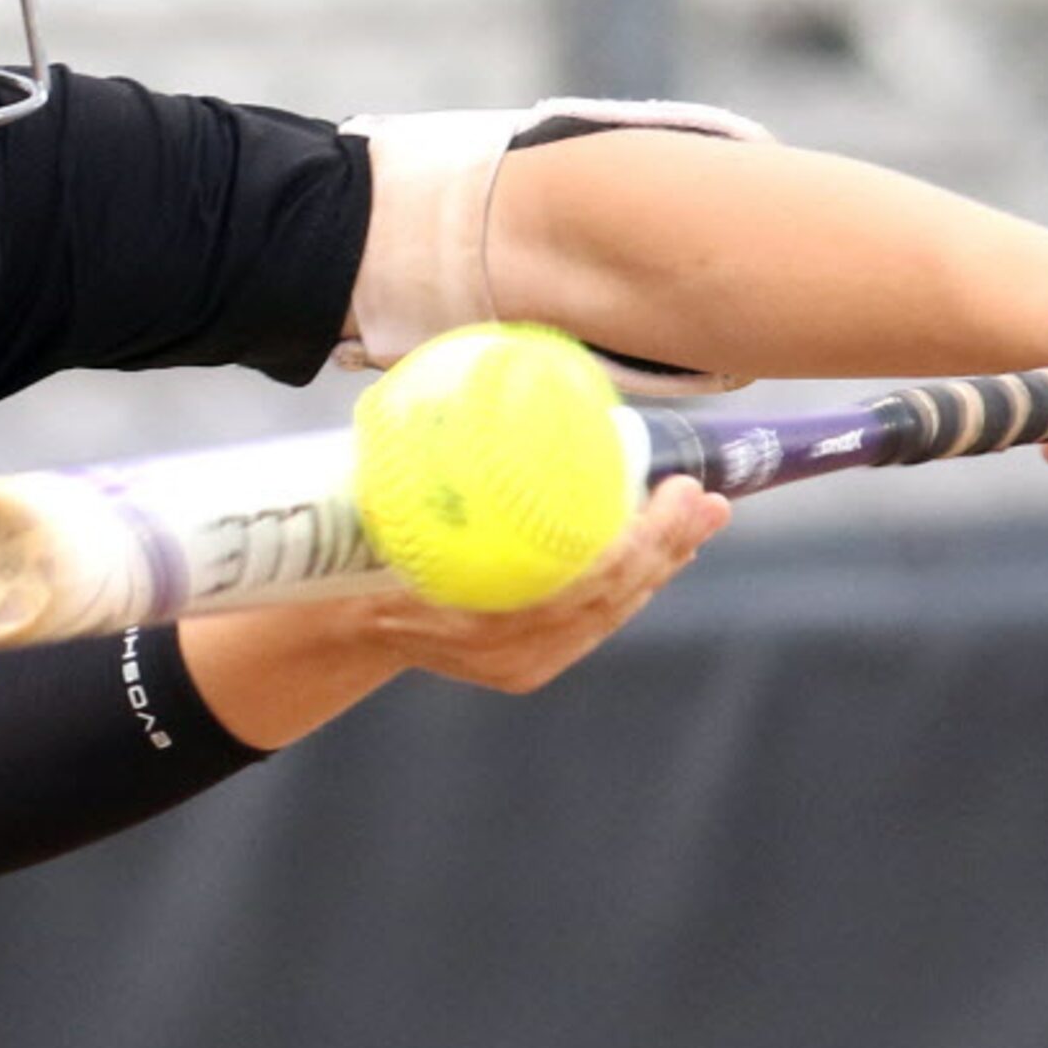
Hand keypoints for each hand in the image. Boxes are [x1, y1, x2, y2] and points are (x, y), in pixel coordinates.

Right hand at [359, 476, 729, 693]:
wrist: (344, 621)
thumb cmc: (360, 552)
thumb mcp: (385, 508)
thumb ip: (425, 462)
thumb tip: (463, 383)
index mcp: (473, 624)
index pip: (580, 588)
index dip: (636, 543)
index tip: (670, 492)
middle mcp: (508, 652)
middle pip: (609, 600)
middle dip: (666, 547)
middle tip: (703, 496)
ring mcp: (521, 664)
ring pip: (610, 613)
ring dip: (662, 562)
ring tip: (703, 514)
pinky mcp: (530, 664)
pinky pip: (595, 621)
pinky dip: (632, 582)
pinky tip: (664, 547)